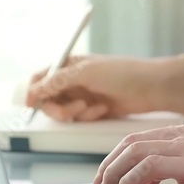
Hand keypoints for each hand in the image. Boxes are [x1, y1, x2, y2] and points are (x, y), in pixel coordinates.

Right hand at [25, 56, 183, 121]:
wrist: (152, 88)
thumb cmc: (122, 73)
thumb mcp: (87, 72)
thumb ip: (58, 80)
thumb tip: (34, 89)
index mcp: (69, 65)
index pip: (41, 76)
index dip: (33, 90)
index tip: (31, 103)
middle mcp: (73, 80)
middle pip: (48, 98)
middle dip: (57, 107)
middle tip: (70, 111)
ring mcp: (83, 95)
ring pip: (63, 111)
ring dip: (76, 113)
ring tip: (94, 107)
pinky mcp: (93, 110)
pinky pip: (80, 118)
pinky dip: (89, 116)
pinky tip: (104, 110)